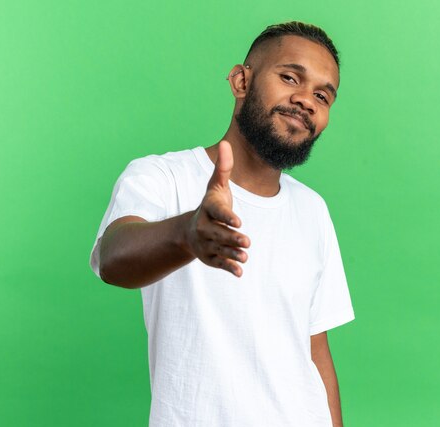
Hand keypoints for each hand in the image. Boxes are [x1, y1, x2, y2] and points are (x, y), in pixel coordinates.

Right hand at [184, 140, 250, 276]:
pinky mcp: (210, 257)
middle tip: (247, 241)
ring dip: (232, 253)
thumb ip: (223, 168)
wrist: (192, 229)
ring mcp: (206, 243)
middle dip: (232, 238)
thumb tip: (226, 143)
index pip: (218, 212)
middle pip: (219, 233)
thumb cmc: (212, 204)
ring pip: (220, 249)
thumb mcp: (216, 186)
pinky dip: (229, 267)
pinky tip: (239, 271)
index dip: (227, 217)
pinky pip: (219, 263)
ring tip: (245, 256)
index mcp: (208, 209)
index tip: (238, 222)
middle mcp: (205, 227)